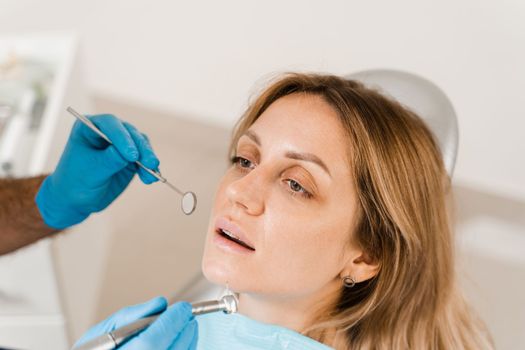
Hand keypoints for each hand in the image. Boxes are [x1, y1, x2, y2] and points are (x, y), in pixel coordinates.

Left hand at [36, 114, 159, 228]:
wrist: (76, 199)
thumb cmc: (75, 182)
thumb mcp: (90, 172)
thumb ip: (109, 161)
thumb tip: (131, 152)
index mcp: (89, 127)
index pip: (110, 124)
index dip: (122, 137)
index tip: (131, 155)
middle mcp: (107, 132)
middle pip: (130, 132)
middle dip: (141, 148)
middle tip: (150, 164)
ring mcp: (121, 144)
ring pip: (141, 144)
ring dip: (148, 158)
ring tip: (151, 174)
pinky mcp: (131, 158)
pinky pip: (145, 159)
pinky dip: (150, 168)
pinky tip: (152, 177)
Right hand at [74, 297, 197, 349]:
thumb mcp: (100, 333)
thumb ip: (130, 316)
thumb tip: (160, 303)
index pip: (151, 342)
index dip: (170, 322)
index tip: (181, 307)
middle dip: (182, 329)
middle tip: (186, 312)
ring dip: (188, 340)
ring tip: (187, 324)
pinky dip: (185, 349)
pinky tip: (183, 339)